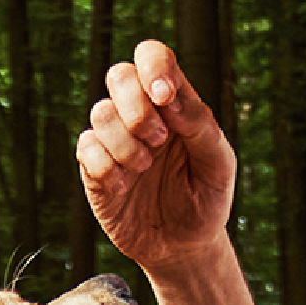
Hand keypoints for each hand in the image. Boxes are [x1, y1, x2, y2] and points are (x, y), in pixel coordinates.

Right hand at [76, 42, 237, 273]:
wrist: (185, 247)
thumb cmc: (206, 199)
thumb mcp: (219, 164)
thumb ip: (201, 125)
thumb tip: (168, 98)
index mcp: (173, 103)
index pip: (153, 57)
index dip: (154, 67)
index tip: (165, 97)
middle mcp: (140, 114)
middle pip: (119, 74)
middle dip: (138, 107)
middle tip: (159, 141)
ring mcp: (115, 140)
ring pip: (100, 112)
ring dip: (126, 143)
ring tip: (145, 169)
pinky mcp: (94, 168)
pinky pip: (86, 148)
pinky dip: (107, 167)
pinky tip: (126, 187)